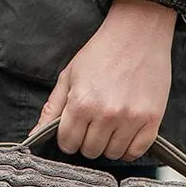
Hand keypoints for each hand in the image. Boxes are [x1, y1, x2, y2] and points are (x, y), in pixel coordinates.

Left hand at [33, 0, 175, 160]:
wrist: (138, 32)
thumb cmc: (102, 52)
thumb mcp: (69, 76)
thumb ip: (51, 109)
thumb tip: (33, 137)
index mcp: (81, 103)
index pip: (68, 144)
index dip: (69, 136)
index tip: (76, 126)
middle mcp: (106, 114)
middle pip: (90, 151)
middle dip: (88, 140)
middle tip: (95, 121)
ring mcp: (131, 119)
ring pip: (113, 154)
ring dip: (109, 144)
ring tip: (111, 123)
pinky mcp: (152, 120)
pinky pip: (136, 152)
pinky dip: (129, 147)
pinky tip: (126, 131)